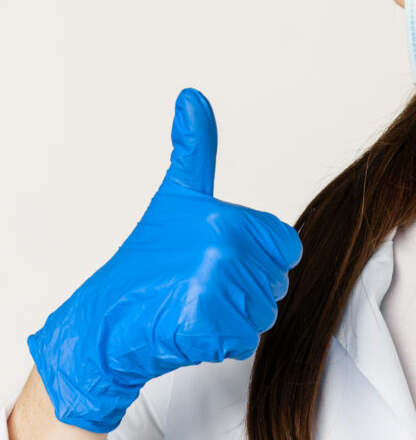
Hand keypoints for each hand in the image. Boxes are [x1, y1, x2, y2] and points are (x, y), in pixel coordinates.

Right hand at [26, 90, 303, 432]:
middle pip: (275, 284)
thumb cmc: (145, 262)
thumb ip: (195, 149)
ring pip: (262, 314)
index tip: (216, 259)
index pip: (286, 249)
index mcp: (229, 218)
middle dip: (243, 293)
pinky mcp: (206, 324)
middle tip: (196, 286)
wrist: (105, 321)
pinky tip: (187, 327)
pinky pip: (242, 340)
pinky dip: (218, 343)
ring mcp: (216, 286)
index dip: (256, 261)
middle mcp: (226, 247)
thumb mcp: (176, 198)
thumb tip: (192, 96)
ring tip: (189, 304)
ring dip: (232, 319)